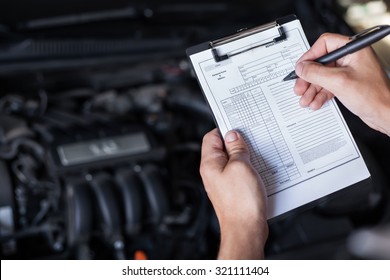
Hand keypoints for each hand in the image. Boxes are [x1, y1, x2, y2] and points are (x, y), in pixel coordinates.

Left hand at [200, 128, 267, 258]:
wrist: (246, 229)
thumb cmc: (241, 203)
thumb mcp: (241, 166)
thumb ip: (236, 148)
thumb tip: (233, 135)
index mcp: (209, 164)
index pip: (211, 137)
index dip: (225, 130)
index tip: (238, 127)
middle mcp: (213, 173)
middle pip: (222, 149)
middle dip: (237, 144)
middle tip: (250, 143)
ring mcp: (222, 182)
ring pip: (232, 162)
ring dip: (244, 158)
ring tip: (255, 159)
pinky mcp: (232, 191)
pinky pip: (239, 174)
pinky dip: (248, 170)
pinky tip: (257, 172)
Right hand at [294, 33, 389, 135]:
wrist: (385, 114)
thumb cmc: (374, 96)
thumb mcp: (339, 82)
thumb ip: (316, 73)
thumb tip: (301, 68)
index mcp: (354, 49)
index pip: (325, 44)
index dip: (310, 56)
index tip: (301, 68)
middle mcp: (350, 58)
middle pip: (320, 62)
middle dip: (308, 77)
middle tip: (300, 86)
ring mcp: (348, 71)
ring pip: (322, 76)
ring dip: (312, 88)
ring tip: (305, 98)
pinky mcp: (346, 84)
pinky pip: (327, 86)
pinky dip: (319, 94)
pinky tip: (315, 101)